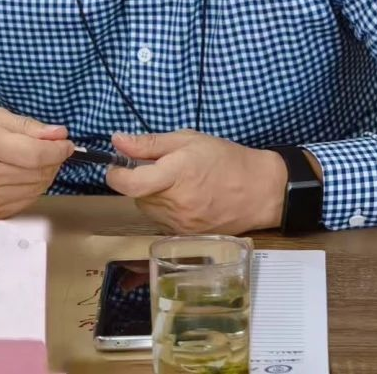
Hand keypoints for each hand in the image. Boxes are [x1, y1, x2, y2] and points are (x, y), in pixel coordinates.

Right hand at [0, 107, 74, 218]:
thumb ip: (24, 125)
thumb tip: (58, 134)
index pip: (35, 154)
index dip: (58, 149)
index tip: (65, 141)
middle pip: (38, 173)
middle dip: (54, 159)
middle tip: (52, 147)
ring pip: (34, 190)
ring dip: (45, 175)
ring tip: (36, 159)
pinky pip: (22, 204)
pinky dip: (31, 189)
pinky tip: (23, 176)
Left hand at [104, 130, 286, 234]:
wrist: (260, 191)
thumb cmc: (224, 159)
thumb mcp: (187, 139)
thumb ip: (149, 143)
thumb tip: (117, 141)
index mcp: (175, 176)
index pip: (130, 184)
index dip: (115, 174)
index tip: (115, 164)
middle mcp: (176, 205)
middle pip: (137, 196)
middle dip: (138, 180)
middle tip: (158, 166)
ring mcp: (181, 224)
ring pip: (148, 209)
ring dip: (151, 195)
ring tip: (176, 181)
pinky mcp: (187, 236)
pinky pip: (162, 221)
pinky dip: (164, 208)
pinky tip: (184, 197)